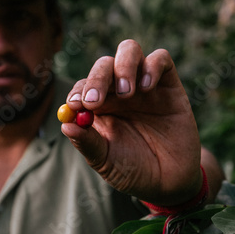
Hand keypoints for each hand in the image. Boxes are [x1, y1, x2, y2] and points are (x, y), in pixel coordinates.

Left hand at [61, 40, 202, 205]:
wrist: (169, 182)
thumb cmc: (132, 170)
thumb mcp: (105, 161)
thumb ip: (87, 142)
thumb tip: (65, 124)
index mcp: (98, 105)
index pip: (83, 86)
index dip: (78, 91)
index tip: (75, 104)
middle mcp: (118, 90)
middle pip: (103, 65)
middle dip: (97, 78)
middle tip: (95, 101)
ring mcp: (144, 84)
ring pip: (129, 50)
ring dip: (123, 66)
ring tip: (127, 94)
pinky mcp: (169, 85)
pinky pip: (161, 59)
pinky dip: (152, 66)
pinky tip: (147, 88)